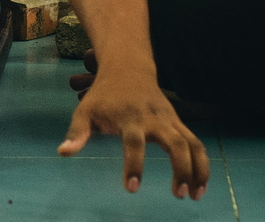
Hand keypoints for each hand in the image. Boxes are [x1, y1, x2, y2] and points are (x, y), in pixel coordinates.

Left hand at [59, 51, 209, 199]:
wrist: (128, 67)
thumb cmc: (104, 93)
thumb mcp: (85, 109)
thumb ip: (77, 132)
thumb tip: (63, 153)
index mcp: (129, 118)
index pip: (134, 142)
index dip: (134, 164)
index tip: (132, 188)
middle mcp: (154, 119)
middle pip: (175, 142)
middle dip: (180, 168)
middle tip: (177, 194)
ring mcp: (169, 119)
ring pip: (192, 143)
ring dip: (198, 170)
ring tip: (195, 196)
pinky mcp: (178, 121)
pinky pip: (195, 143)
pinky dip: (201, 163)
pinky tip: (199, 185)